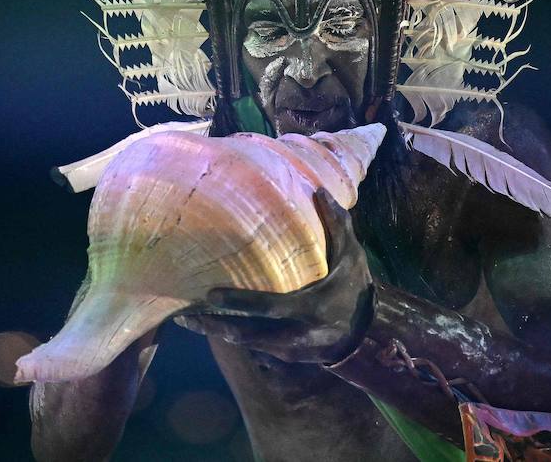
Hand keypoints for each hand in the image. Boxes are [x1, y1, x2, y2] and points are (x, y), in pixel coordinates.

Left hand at [175, 188, 373, 362]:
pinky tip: (212, 327)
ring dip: (218, 334)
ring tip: (188, 322)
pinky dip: (234, 338)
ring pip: (247, 344)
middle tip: (183, 319)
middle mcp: (296, 334)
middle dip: (214, 328)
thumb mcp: (352, 256)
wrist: (368, 334)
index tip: (209, 296)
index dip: (238, 303)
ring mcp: (290, 351)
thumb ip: (337, 225)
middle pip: (247, 335)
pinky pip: (255, 348)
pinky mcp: (288, 359)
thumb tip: (320, 191)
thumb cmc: (354, 287)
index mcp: (309, 307)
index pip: (268, 307)